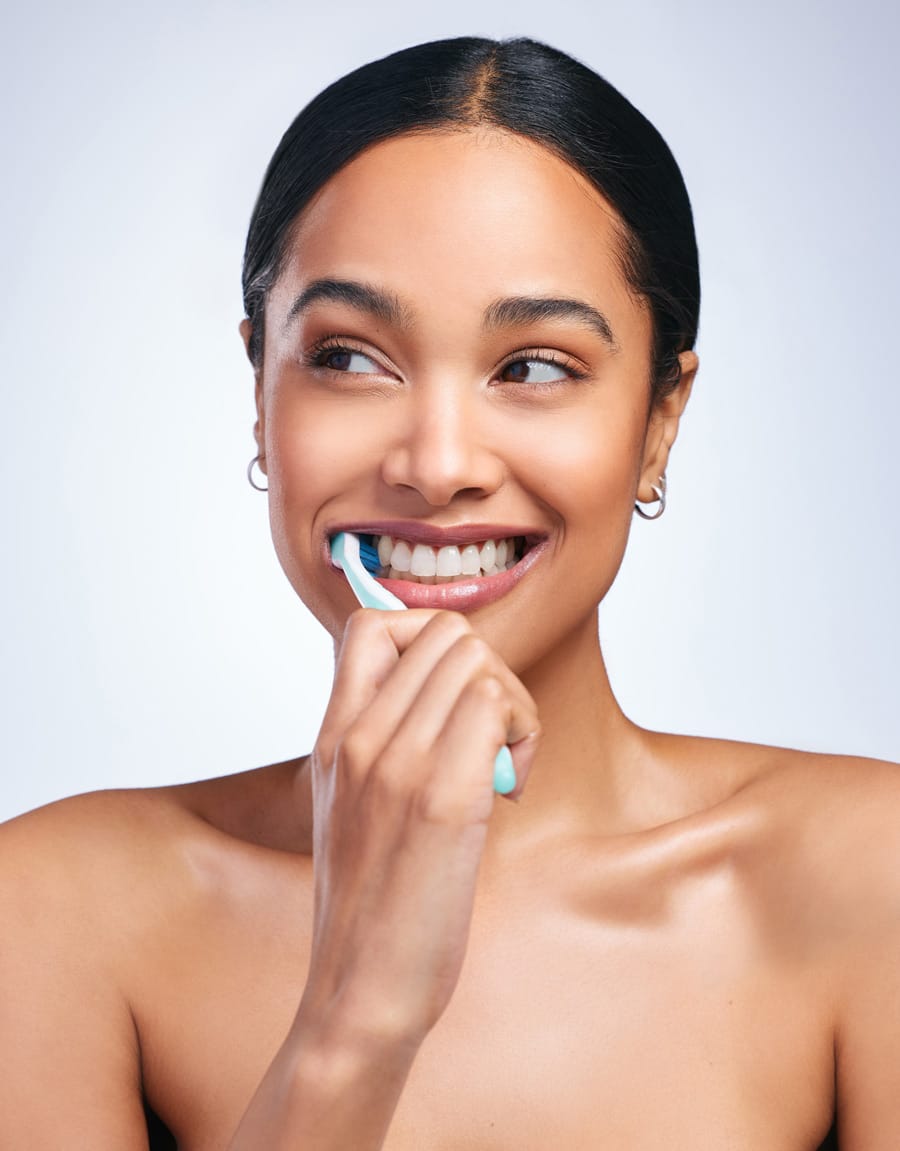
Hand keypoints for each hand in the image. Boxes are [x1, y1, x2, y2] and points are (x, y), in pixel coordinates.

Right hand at [298, 609, 539, 1049]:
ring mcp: (398, 764)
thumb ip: (376, 742)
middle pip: (446, 632)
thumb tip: (437, 695)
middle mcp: (360, 738)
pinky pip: (497, 708)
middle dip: (489, 673)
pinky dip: (523, 737)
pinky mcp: (444, 798)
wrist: (360, 988)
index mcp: (333, 736)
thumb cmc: (369, 903)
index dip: (430, 639)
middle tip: (492, 739)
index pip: (373, 623)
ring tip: (502, 767)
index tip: (452, 697)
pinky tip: (510, 790)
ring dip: (513, 705)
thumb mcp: (346, 804)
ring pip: (478, 661)